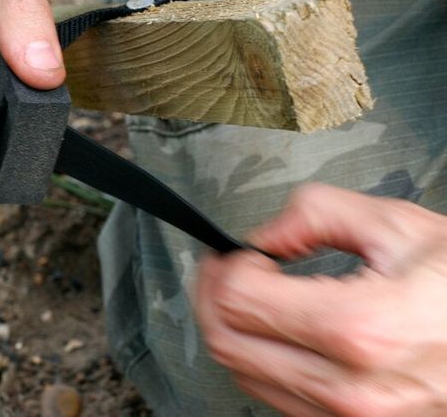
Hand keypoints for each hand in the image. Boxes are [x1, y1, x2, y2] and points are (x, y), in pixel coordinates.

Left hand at [195, 183, 446, 415]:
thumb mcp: (400, 227)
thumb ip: (317, 214)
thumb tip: (266, 234)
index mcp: (361, 329)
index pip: (240, 299)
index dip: (227, 265)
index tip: (239, 251)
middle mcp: (350, 387)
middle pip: (228, 342)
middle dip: (212, 297)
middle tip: (223, 268)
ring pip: (244, 375)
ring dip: (231, 329)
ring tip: (248, 294)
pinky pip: (276, 397)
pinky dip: (260, 360)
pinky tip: (274, 332)